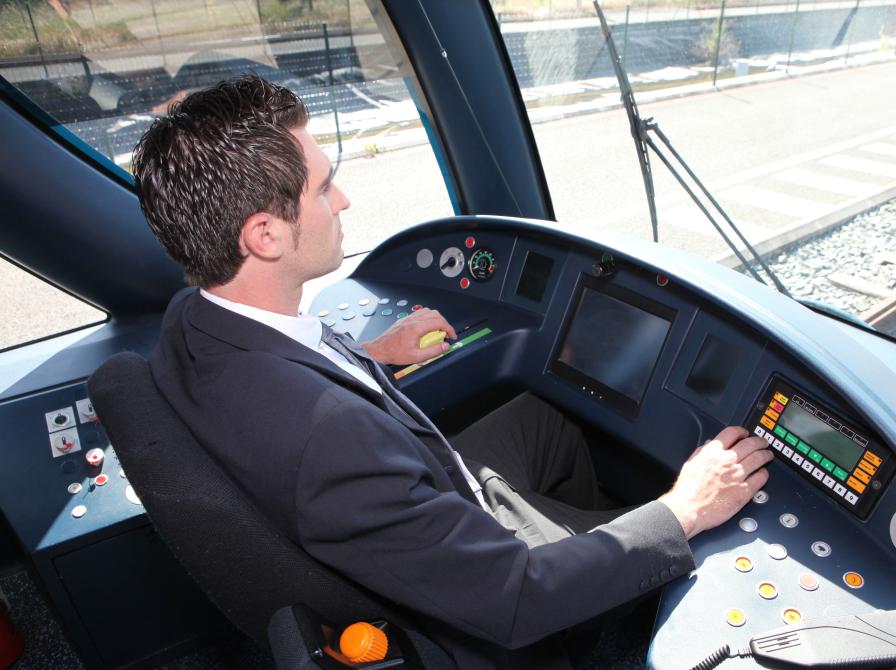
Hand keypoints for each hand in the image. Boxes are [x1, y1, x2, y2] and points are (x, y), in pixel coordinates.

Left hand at [362, 308, 457, 365]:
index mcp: (416, 328)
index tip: (452, 336)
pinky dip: (427, 318)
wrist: (379, 350)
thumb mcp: (417, 357)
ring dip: (435, 319)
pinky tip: (426, 329)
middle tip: (446, 334)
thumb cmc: (394, 353)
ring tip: (436, 331)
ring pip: (427, 311)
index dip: (449, 329)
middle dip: (444, 323)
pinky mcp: (404, 320)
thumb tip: (445, 346)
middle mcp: (412, 320)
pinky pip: (419, 313)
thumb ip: (433, 351)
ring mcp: (408, 318)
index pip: (439, 322)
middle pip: (435, 314)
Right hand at [658, 427, 772, 539]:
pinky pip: (760, 478)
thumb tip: (709, 445)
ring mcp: (737, 475)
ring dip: (766, 455)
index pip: (732, 433)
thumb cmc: (687, 490)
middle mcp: (726, 461)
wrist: (688, 509)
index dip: (741, 431)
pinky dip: (764, 474)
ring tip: (768, 455)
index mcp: (712, 452)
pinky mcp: (744, 491)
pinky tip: (763, 473)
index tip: (745, 433)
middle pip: (750, 444)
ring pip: (758, 458)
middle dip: (759, 441)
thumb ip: (701, 452)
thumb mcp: (690, 464)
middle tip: (763, 443)